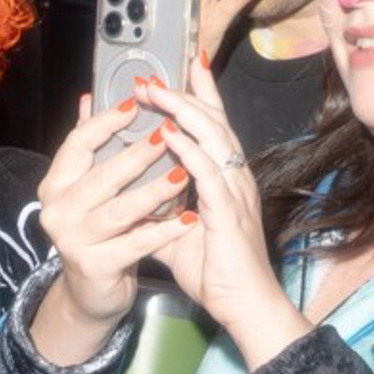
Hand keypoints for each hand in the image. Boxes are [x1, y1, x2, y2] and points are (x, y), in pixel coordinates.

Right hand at [28, 93, 190, 361]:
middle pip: (100, 176)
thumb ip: (87, 144)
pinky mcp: (95, 266)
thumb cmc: (97, 230)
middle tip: (169, 134)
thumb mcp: (88, 186)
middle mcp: (57, 211)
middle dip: (136, 154)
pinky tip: (188, 219)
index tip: (137, 104)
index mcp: (55, 184)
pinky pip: (135, 244)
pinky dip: (164, 231)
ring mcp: (73, 240)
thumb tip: (89, 97)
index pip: (77, 144)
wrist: (92, 290)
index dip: (105, 123)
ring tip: (183, 175)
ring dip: (153, 191)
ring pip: (119, 210)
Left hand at [136, 76, 300, 354]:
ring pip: (213, 137)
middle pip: (213, 121)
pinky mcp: (229, 210)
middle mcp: (234, 177)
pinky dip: (189, 149)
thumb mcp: (176, 235)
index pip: (213, 127)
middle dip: (182, 94)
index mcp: (224, 178)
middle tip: (150, 76)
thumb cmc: (215, 271)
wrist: (243, 304)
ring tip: (155, 92)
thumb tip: (130, 207)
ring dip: (182, 111)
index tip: (178, 69)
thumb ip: (158, 214)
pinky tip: (169, 134)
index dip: (199, 96)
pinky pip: (208, 172)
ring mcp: (234, 190)